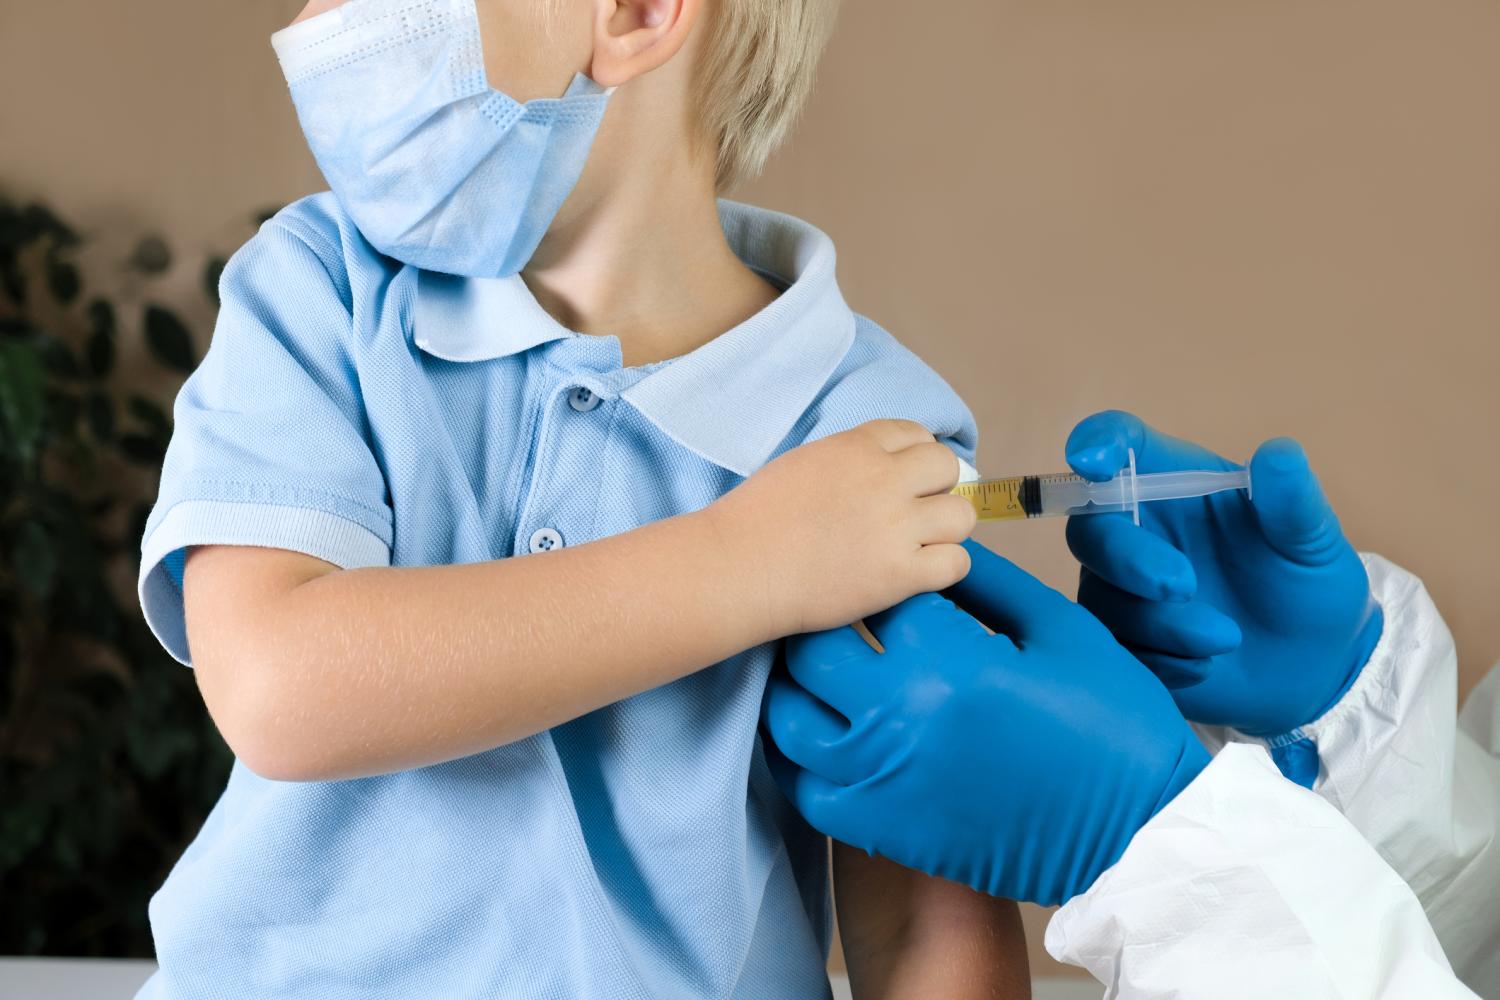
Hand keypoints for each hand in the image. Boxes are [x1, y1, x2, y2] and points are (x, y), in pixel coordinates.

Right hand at [709, 420, 974, 636]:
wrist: (738, 568)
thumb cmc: (754, 520)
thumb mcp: (803, 463)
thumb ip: (848, 461)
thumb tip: (879, 473)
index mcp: (857, 447)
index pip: (916, 434)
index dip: (914, 459)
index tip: (903, 481)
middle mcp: (884, 480)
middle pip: (947, 467)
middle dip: (936, 489)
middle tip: (913, 514)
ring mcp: (896, 527)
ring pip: (961, 515)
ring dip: (945, 530)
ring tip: (918, 545)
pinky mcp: (900, 574)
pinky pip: (956, 563)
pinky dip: (943, 568)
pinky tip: (917, 573)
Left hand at [763, 540, 1207, 905]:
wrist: (1138, 826)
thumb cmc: (1111, 719)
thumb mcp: (1058, 627)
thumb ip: (986, 581)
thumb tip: (936, 549)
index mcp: (946, 659)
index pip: (873, 593)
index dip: (879, 576)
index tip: (887, 575)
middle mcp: (898, 717)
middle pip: (810, 650)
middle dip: (825, 623)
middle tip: (848, 618)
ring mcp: (882, 779)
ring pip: (788, 719)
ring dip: (799, 687)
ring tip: (828, 674)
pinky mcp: (881, 829)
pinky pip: (804, 789)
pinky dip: (802, 758)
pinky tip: (830, 736)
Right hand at [1065, 411, 1382, 736]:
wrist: (1312, 669)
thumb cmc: (1309, 588)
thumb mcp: (1315, 543)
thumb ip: (1292, 501)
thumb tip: (1278, 452)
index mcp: (1176, 482)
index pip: (1123, 443)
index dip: (1098, 442)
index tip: (1093, 461)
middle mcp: (1138, 528)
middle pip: (1091, 527)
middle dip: (1128, 558)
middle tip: (1185, 586)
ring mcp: (1122, 586)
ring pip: (1101, 596)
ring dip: (1159, 622)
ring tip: (1225, 639)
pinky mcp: (1121, 639)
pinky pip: (1114, 648)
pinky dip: (1159, 659)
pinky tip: (1205, 665)